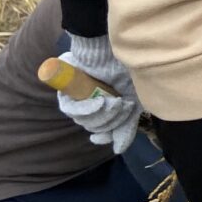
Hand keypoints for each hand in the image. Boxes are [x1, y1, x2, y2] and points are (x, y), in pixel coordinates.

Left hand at [57, 33, 141, 155]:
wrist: (111, 51)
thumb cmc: (126, 71)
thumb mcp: (134, 101)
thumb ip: (127, 126)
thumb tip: (117, 150)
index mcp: (106, 106)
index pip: (101, 130)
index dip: (105, 136)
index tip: (109, 137)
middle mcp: (90, 104)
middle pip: (95, 128)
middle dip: (110, 121)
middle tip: (121, 105)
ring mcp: (78, 98)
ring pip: (85, 121)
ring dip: (102, 114)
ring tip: (113, 100)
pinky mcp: (67, 92)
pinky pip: (74, 110)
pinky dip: (87, 109)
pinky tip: (98, 101)